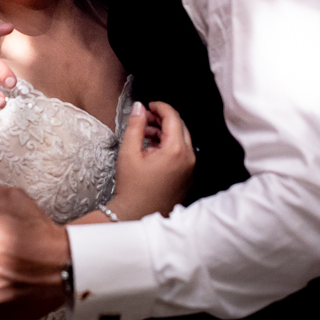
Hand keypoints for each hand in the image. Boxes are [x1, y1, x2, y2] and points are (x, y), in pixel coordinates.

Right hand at [112, 101, 195, 218]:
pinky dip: (169, 146)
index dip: (160, 107)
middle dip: (162, 119)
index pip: (173, 117)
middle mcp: (188, 159)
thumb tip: (139, 108)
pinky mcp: (187, 177)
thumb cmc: (133, 188)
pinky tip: (152, 149)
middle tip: (144, 118)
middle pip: (179, 127)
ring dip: (165, 132)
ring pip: (181, 140)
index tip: (149, 105)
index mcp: (176, 151)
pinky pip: (182, 154)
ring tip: (144, 134)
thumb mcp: (129, 152)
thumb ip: (135, 125)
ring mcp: (190, 169)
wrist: (136, 215)